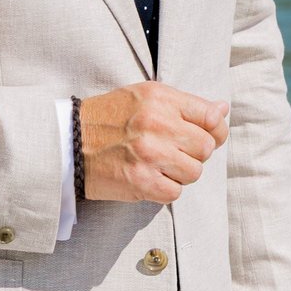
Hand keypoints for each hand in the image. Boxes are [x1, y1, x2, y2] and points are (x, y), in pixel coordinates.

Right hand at [76, 82, 228, 203]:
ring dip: (180, 174)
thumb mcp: (144, 97)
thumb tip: (222, 110)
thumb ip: (185, 104)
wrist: (68, 142)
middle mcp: (156, 123)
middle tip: (172, 152)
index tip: (205, 136)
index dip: (214, 131)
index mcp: (160, 98)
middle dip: (193, 154)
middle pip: (206, 148)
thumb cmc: (108, 118)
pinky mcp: (140, 181)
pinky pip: (175, 193)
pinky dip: (165, 190)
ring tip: (159, 165)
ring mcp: (149, 153)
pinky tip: (148, 178)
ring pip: (194, 172)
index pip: (211, 117)